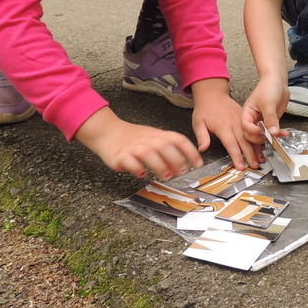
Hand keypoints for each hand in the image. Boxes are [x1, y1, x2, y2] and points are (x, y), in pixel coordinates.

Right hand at [76, 107, 202, 178]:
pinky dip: (136, 168)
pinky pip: (129, 161)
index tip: (198, 164)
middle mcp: (147, 140)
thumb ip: (168, 150)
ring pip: (148, 153)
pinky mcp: (121, 155)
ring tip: (165, 176)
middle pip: (165, 146)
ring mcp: (134, 147)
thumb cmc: (135, 138)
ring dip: (159, 165)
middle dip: (176, 160)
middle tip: (182, 172)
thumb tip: (183, 167)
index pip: (178, 140)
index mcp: (158, 135)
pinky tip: (141, 173)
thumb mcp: (154, 138)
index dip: (190, 151)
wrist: (109, 131)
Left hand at [190, 79, 258, 169]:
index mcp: (223, 127)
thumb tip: (202, 149)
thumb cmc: (205, 108)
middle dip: (250, 155)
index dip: (236, 156)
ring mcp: (240, 120)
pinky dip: (258, 137)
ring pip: (251, 136)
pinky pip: (253, 128)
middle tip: (255, 166)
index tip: (240, 166)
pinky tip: (262, 145)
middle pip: (244, 142)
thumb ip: (202, 136)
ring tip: (261, 159)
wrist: (213, 93)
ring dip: (256, 148)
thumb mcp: (198, 122)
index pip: (231, 145)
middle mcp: (234, 124)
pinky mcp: (244, 117)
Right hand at [241, 75, 290, 145]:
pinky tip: (284, 133)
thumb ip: (270, 119)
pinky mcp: (271, 121)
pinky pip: (273, 131)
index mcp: (247, 113)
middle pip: (251, 134)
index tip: (262, 131)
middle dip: (260, 137)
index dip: (253, 131)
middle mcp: (253, 118)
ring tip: (279, 134)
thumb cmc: (268, 87)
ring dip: (271, 137)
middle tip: (270, 135)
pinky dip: (279, 134)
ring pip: (263, 135)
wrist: (278, 81)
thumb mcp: (268, 103)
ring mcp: (262, 121)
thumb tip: (273, 132)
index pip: (245, 126)